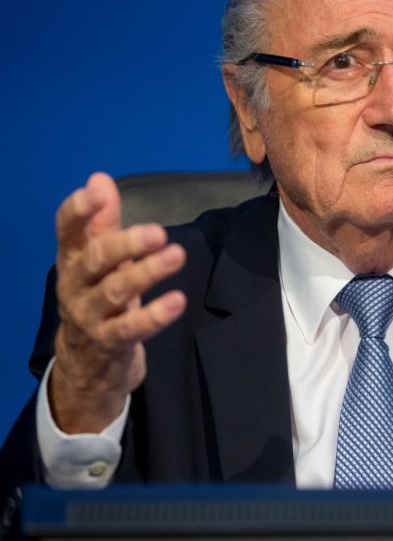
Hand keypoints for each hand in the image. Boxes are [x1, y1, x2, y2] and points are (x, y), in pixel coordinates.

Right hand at [49, 173, 186, 433]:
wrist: (87, 361)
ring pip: (116, 291)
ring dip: (147, 273)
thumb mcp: (100, 260)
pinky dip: (156, 315)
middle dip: (125, 244)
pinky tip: (177, 301)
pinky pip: (133, 328)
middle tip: (158, 232)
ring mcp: (90, 316)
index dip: (79, 211)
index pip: (67, 231)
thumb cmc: (99, 297)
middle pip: (95, 260)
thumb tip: (99, 179)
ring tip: (176, 255)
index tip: (97, 193)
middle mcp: (75, 286)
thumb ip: (103, 222)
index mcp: (72, 260)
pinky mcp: (110, 342)